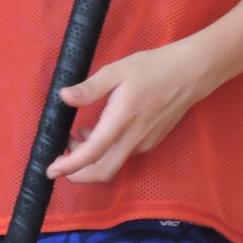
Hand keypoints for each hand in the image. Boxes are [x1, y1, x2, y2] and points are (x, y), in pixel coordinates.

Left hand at [46, 42, 204, 182]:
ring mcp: (145, 142)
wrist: (191, 72)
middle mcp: (133, 138)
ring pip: (113, 164)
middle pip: (102, 172)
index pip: (91, 154)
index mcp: (121, 121)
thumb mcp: (118, 71)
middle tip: (60, 161)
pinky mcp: (152, 141)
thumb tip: (63, 97)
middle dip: (77, 174)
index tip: (50, 170)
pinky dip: (107, 151)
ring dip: (91, 160)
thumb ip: (90, 88)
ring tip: (78, 137)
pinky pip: (124, 154)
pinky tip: (102, 131)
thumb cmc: (154, 68)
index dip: (68, 166)